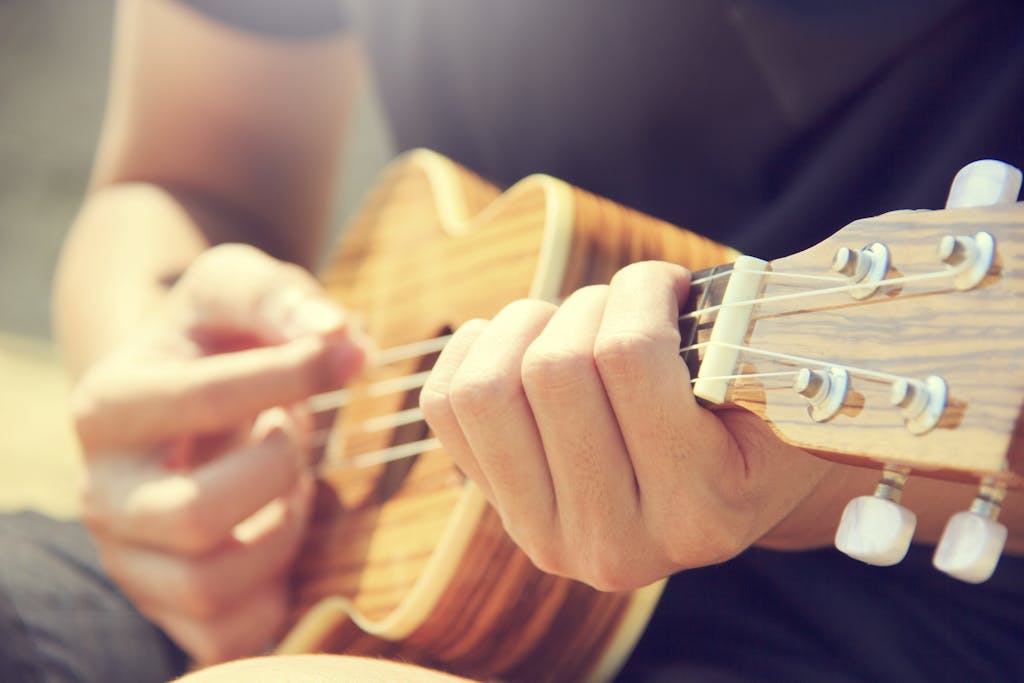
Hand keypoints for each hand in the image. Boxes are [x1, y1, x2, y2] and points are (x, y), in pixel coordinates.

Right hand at [71, 244, 366, 662]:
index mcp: (108, 406)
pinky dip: (274, 590)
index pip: (200, 401)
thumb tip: (342, 338)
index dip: (290, 376)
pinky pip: (229, 633)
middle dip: (275, 472)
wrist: (185, 392)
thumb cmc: (217, 338)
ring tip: (288, 482)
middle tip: (293, 435)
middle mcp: (101, 492)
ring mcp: (129, 559)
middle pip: (192, 516)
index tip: (345, 355)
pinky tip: (278, 530)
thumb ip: (281, 298)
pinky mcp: (166, 605)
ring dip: (280, 532)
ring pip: (210, 585)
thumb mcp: (237, 289)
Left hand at [421, 261, 832, 590]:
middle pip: (553, 370)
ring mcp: (548, 535)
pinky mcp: (500, 511)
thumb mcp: (778, 388)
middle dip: (589, 304)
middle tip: (624, 303)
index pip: (629, 357)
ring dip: (526, 326)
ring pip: (486, 391)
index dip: (642, 288)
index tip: (668, 282)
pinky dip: (475, 348)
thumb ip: (735, 338)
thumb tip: (654, 282)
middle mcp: (618, 545)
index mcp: (701, 514)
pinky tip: (521, 340)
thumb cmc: (754, 421)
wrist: (725, 493)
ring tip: (571, 321)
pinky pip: (445, 405)